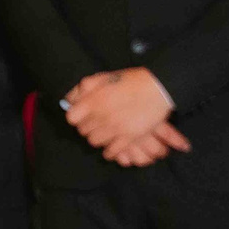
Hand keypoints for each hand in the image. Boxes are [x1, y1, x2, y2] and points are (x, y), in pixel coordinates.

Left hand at [63, 68, 189, 166]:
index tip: (82, 115)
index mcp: (93, 100)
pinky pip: (111, 151)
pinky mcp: (128, 137)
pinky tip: (112, 145)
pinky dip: (109, 150)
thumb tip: (70, 99)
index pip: (72, 118)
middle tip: (95, 123)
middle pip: (83, 130)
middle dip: (87, 127)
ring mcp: (115, 128)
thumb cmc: (131, 80)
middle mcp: (101, 116)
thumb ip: (84, 88)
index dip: (76, 117)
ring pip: (94, 141)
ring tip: (104, 132)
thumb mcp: (103, 78)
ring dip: (98, 137)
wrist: (157, 88)